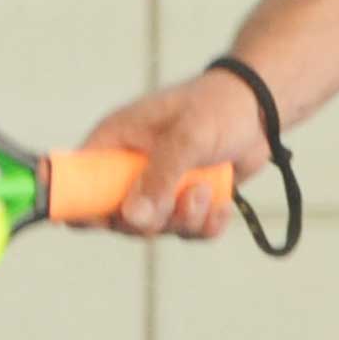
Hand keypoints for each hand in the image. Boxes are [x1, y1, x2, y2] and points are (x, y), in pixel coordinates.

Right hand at [74, 67, 270, 238]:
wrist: (261, 108)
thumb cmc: (218, 107)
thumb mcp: (188, 137)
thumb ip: (159, 176)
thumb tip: (130, 218)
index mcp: (114, 142)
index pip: (76, 181)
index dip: (81, 205)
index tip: (107, 219)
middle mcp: (129, 168)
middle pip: (115, 219)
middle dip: (151, 220)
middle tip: (181, 199)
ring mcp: (157, 187)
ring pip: (154, 229)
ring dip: (184, 219)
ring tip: (206, 190)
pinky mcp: (185, 201)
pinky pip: (186, 232)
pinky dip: (205, 225)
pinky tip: (221, 205)